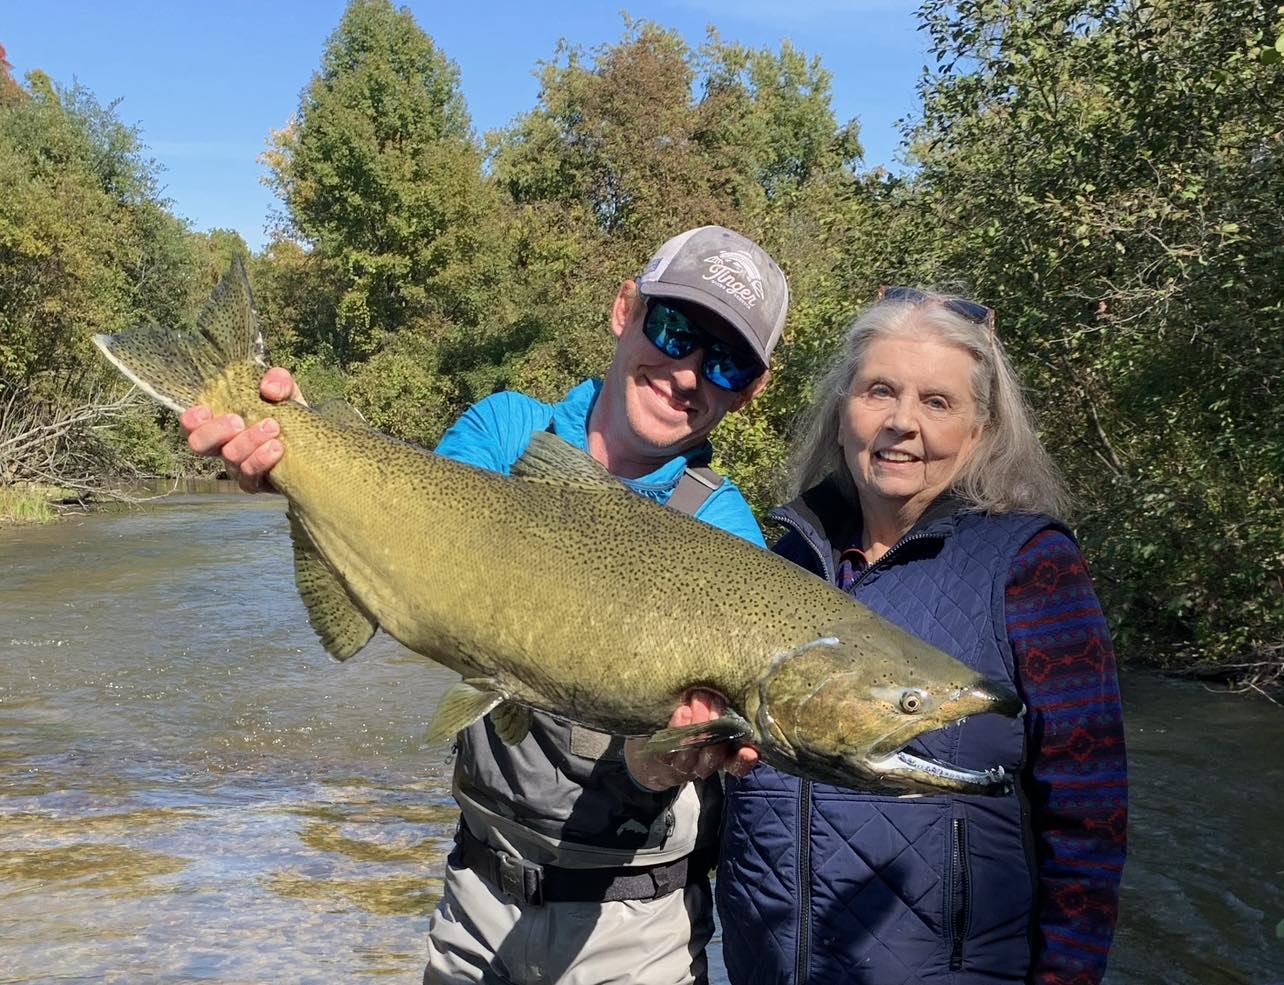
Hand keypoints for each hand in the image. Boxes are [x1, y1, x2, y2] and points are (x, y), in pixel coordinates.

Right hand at [179, 367, 303, 492]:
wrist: (312, 441)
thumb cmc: (288, 412)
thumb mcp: (286, 390)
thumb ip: (278, 380)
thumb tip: (269, 389)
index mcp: (220, 421)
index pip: (191, 424)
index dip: (191, 419)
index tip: (206, 410)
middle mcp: (223, 445)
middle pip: (199, 445)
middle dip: (216, 431)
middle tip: (239, 420)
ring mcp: (237, 467)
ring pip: (230, 459)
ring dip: (248, 441)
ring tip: (272, 427)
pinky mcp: (256, 483)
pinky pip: (250, 477)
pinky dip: (262, 460)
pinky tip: (278, 448)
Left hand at [624, 689, 759, 791]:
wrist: (652, 752)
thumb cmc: (689, 727)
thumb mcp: (709, 722)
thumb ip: (721, 713)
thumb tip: (729, 690)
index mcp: (720, 758)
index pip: (736, 765)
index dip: (744, 760)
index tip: (750, 751)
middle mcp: (703, 765)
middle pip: (714, 754)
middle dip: (717, 726)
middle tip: (716, 700)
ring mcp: (682, 763)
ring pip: (694, 749)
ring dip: (698, 722)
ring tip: (698, 698)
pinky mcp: (662, 756)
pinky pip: (671, 745)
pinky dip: (679, 726)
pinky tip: (683, 711)